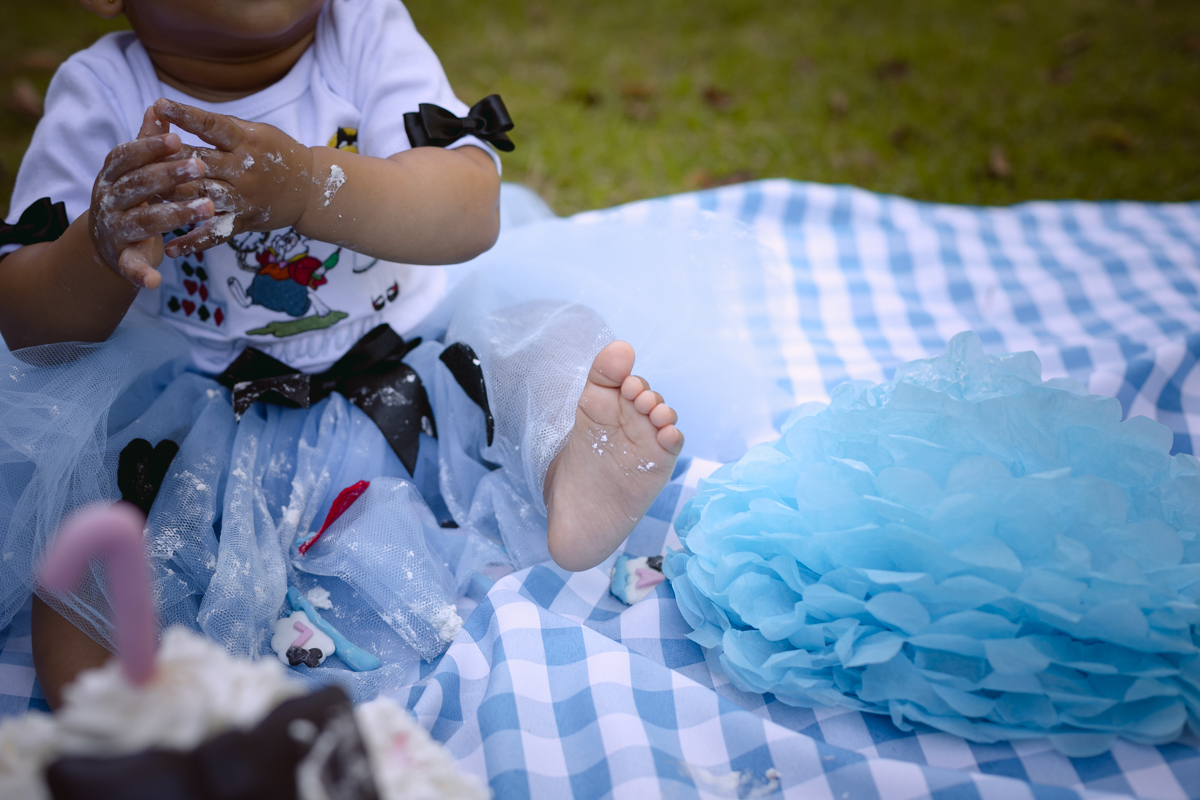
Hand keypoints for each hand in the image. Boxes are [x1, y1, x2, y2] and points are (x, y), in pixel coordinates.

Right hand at [88, 109, 214, 288]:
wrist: (105, 243)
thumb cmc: (131, 198)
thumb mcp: (135, 170)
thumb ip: (147, 143)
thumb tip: (157, 107)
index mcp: (112, 176)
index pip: (127, 156)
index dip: (149, 147)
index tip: (176, 138)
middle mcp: (109, 200)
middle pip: (138, 186)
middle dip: (168, 176)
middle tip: (200, 168)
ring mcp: (113, 229)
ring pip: (144, 221)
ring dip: (174, 216)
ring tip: (205, 209)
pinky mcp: (121, 258)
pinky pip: (131, 266)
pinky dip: (142, 273)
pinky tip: (157, 281)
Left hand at [150, 99, 314, 257]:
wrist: (312, 190)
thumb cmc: (277, 154)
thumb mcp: (256, 133)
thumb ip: (219, 127)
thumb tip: (172, 112)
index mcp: (247, 142)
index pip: (213, 127)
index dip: (187, 116)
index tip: (160, 105)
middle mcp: (245, 170)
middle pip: (200, 164)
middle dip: (168, 160)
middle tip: (135, 157)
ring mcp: (245, 198)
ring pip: (202, 198)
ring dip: (171, 200)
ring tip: (142, 200)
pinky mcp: (245, 221)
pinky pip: (216, 234)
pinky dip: (192, 242)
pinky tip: (169, 247)